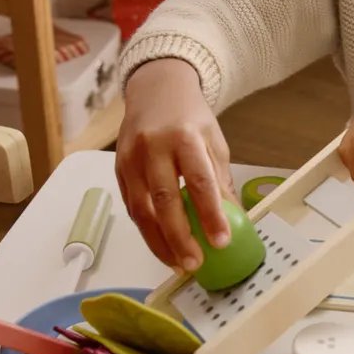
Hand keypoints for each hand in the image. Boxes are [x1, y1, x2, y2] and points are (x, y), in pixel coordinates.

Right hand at [115, 58, 237, 271]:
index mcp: (184, 136)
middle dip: (179, 237)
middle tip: (194, 263)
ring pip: (141, 209)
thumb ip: (220, 181)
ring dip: (159, 242)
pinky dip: (146, 230)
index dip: (210, 214)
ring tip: (178, 264)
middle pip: (164, 199)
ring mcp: (131, 158)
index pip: (199, 181)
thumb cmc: (189, 118)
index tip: (221, 241)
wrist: (156, 89)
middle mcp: (153, 147)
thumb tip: (235, 221)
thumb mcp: (213, 142)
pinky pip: (131, 206)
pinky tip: (161, 246)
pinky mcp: (118, 169)